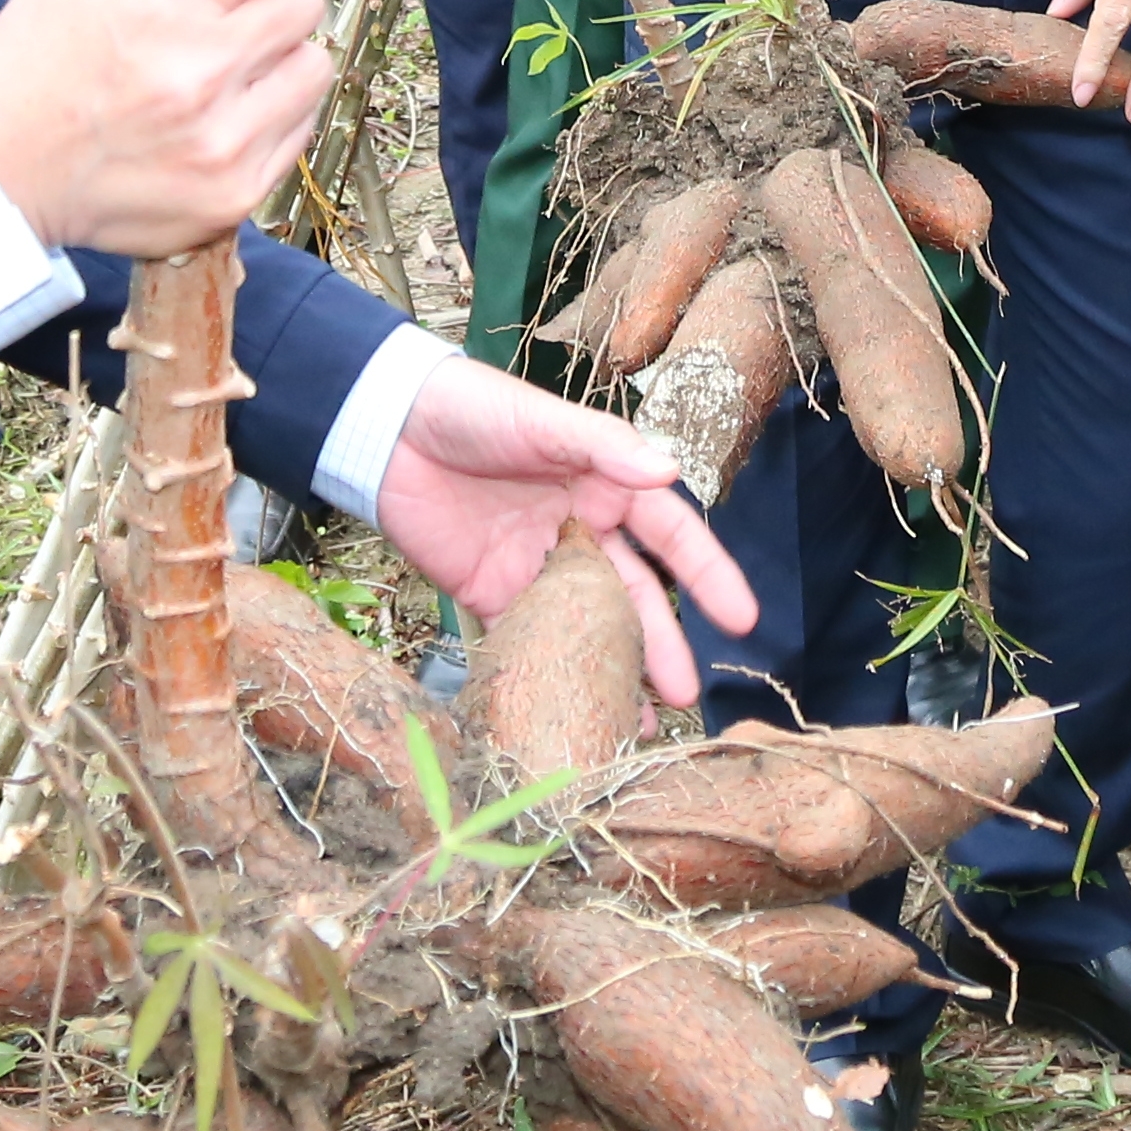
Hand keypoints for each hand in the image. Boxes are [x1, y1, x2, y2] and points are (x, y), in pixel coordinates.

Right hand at [0, 0, 329, 254]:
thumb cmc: (40, 54)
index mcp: (167, 0)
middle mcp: (203, 72)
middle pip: (306, 0)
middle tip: (229, 10)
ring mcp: (224, 142)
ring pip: (313, 66)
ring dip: (279, 58)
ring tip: (225, 66)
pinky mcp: (234, 195)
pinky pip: (297, 128)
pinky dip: (269, 114)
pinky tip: (219, 113)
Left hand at [366, 357, 758, 707]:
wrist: (389, 427)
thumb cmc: (477, 408)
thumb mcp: (545, 421)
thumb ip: (605, 448)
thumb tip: (670, 470)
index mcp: (607, 486)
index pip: (672, 537)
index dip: (709, 576)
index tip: (742, 619)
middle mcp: (581, 531)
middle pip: (635, 597)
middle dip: (663, 645)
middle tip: (689, 695)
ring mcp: (537, 566)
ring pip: (588, 627)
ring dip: (613, 670)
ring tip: (637, 723)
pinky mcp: (490, 592)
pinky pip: (529, 639)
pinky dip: (552, 674)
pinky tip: (572, 707)